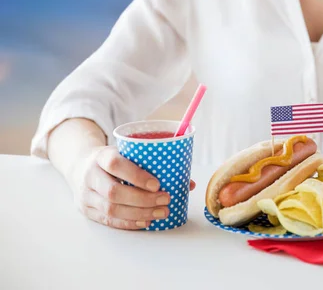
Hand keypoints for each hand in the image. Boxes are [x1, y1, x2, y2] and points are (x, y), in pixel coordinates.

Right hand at [68, 145, 195, 229]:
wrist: (80, 165)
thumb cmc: (113, 160)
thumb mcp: (127, 153)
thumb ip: (155, 164)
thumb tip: (189, 183)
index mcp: (101, 156)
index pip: (116, 164)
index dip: (137, 176)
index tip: (157, 184)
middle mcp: (90, 175)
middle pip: (114, 192)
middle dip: (143, 200)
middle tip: (166, 201)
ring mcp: (86, 195)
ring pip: (111, 209)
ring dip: (139, 213)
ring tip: (161, 213)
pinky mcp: (86, 210)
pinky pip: (108, 220)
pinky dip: (129, 222)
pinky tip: (145, 222)